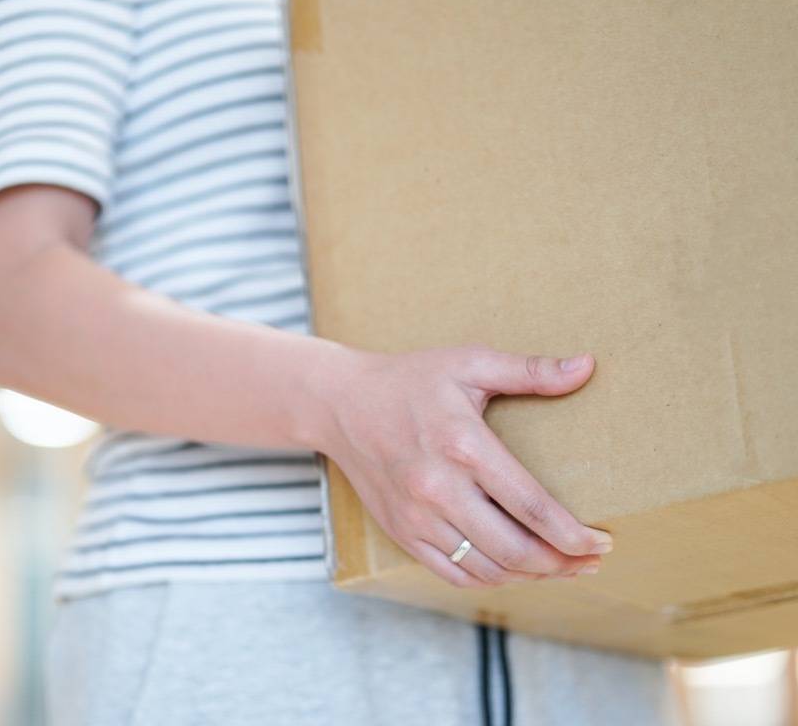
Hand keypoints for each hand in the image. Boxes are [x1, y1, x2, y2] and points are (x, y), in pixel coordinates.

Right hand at [314, 345, 611, 587]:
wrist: (340, 404)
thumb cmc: (409, 380)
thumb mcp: (469, 364)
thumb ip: (529, 370)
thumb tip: (587, 366)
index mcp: (463, 445)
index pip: (531, 506)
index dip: (573, 534)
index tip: (602, 540)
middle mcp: (438, 488)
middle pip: (514, 549)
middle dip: (563, 563)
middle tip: (591, 560)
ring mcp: (417, 516)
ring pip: (487, 568)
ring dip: (532, 576)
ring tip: (561, 567)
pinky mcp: (402, 532)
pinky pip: (455, 573)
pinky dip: (492, 578)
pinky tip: (515, 569)